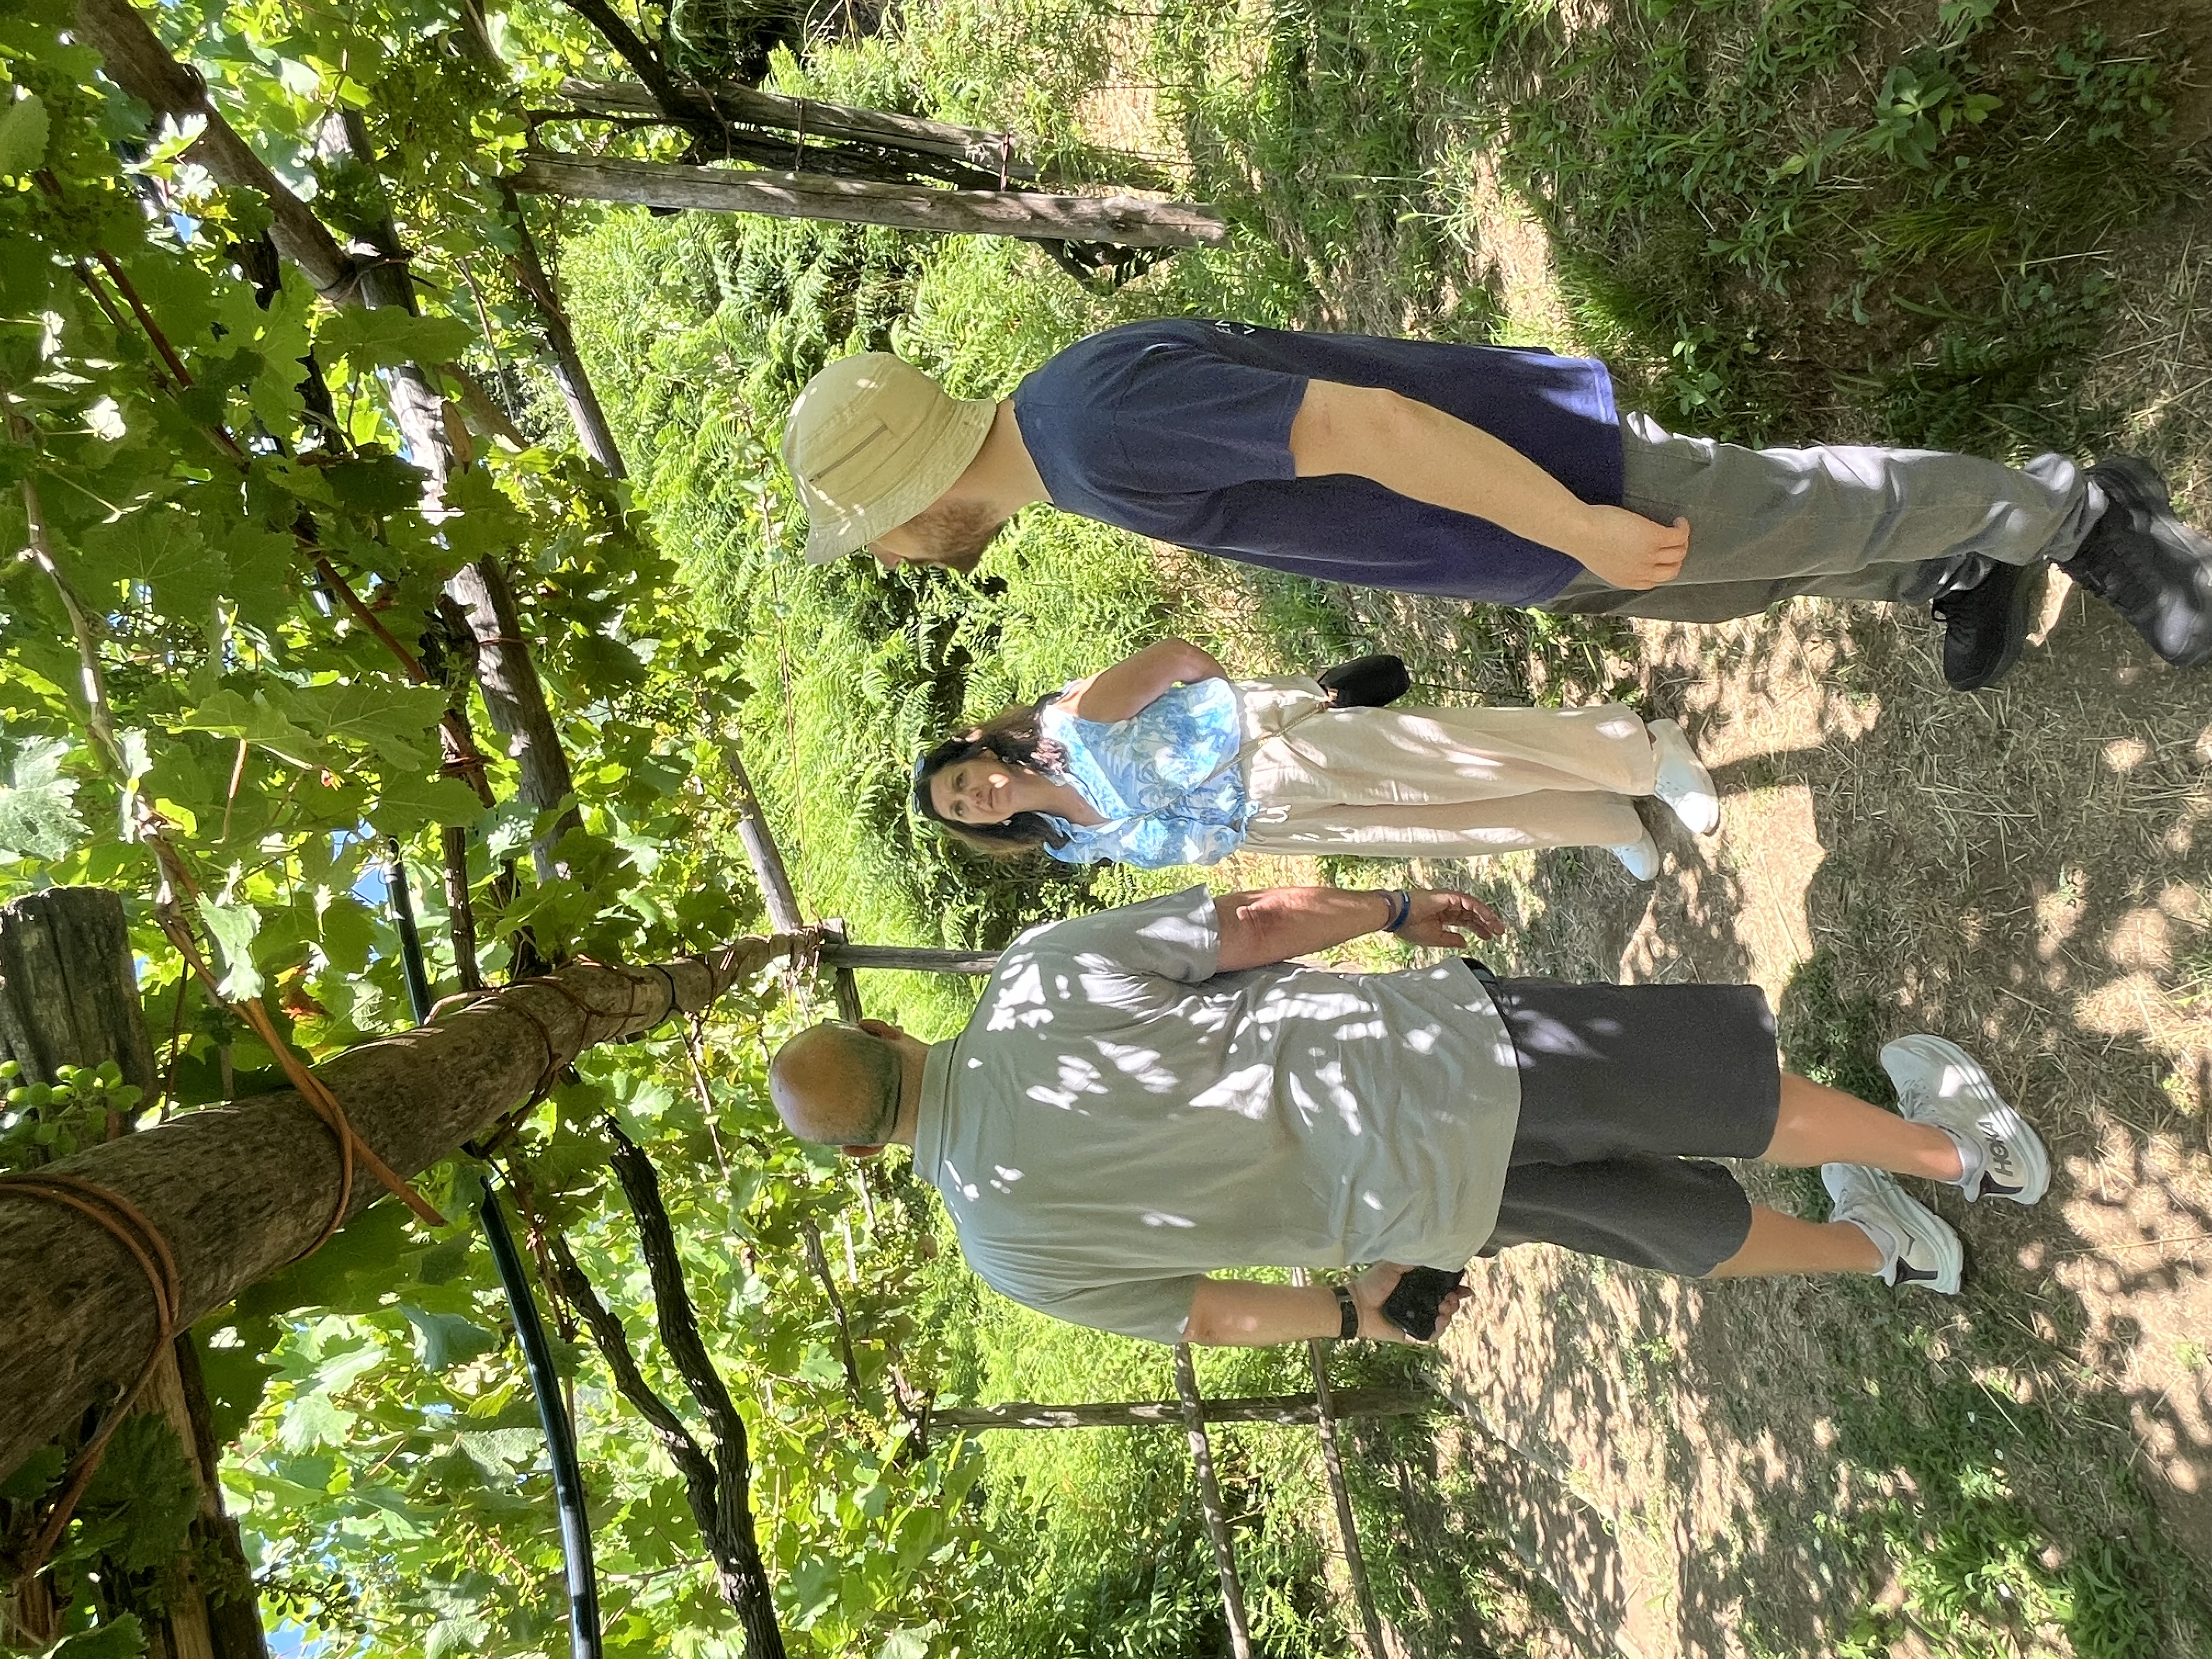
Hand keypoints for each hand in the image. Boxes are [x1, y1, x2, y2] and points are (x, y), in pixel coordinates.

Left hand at [1353, 1262, 1470, 1343]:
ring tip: (1443, 1309)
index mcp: (1420, 1288)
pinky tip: (1438, 1322)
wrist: (1358, 1305)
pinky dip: (1438, 1331)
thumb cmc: (1373, 1284)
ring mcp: (1419, 1319)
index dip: (1457, 1289)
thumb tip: (1434, 1252)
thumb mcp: (1393, 1266)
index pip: (1444, 1289)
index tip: (1464, 1289)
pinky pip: (1431, 1336)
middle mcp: (1422, 1303)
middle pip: (1448, 1305)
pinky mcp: (1413, 1335)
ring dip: (1448, 1315)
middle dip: (1454, 1301)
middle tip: (1450, 1299)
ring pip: (1443, 1321)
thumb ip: (1412, 1260)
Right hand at [1396, 889, 1505, 948]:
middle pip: (1472, 914)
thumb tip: (1465, 943)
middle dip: (1486, 923)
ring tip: (1498, 928)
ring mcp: (1449, 900)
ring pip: (1474, 907)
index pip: (1465, 921)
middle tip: (1499, 932)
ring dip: (1487, 917)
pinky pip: (1470, 902)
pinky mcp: (1450, 896)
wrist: (1399, 917)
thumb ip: (1451, 940)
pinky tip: (1488, 918)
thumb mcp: (1435, 939)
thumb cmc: (1411, 928)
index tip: (1488, 937)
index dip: (1478, 928)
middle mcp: (1448, 907)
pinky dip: (1480, 910)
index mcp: (1443, 917)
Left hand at [1575, 506, 1689, 589]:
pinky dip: (1682, 528)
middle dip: (1676, 557)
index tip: (1662, 556)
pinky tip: (1679, 521)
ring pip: (1678, 553)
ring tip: (1678, 528)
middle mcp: (1641, 572)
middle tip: (1674, 542)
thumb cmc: (1585, 541)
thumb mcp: (1603, 562)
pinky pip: (1678, 536)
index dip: (1661, 568)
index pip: (1654, 581)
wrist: (1580, 532)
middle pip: (1672, 570)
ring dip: (1682, 541)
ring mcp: (1649, 556)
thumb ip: (1618, 564)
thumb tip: (1628, 553)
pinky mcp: (1654, 537)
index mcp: (1628, 581)